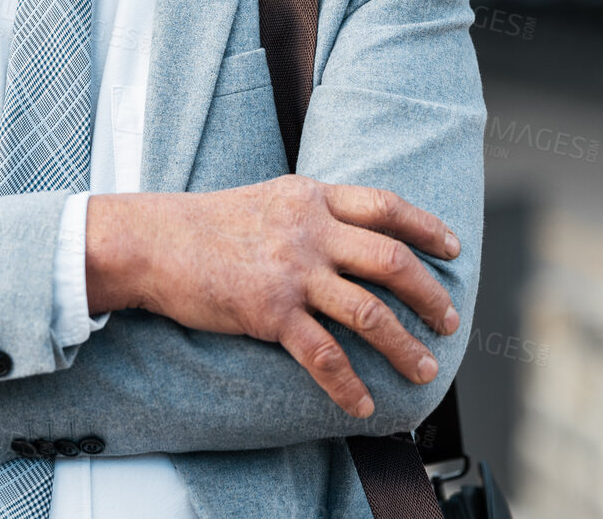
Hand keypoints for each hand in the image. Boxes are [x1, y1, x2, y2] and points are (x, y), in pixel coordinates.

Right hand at [85, 175, 460, 417]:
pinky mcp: (270, 312)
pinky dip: (350, 385)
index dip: (425, 228)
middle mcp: (309, 230)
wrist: (151, 242)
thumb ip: (308, 212)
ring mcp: (292, 272)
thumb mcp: (266, 200)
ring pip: (370, 313)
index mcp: (309, 197)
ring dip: (405, 347)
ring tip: (424, 369)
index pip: (385, 207)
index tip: (450, 248)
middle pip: (392, 262)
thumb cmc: (203, 223)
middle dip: (430, 296)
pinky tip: (363, 404)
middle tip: (449, 320)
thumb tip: (349, 233)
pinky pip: (324, 355)